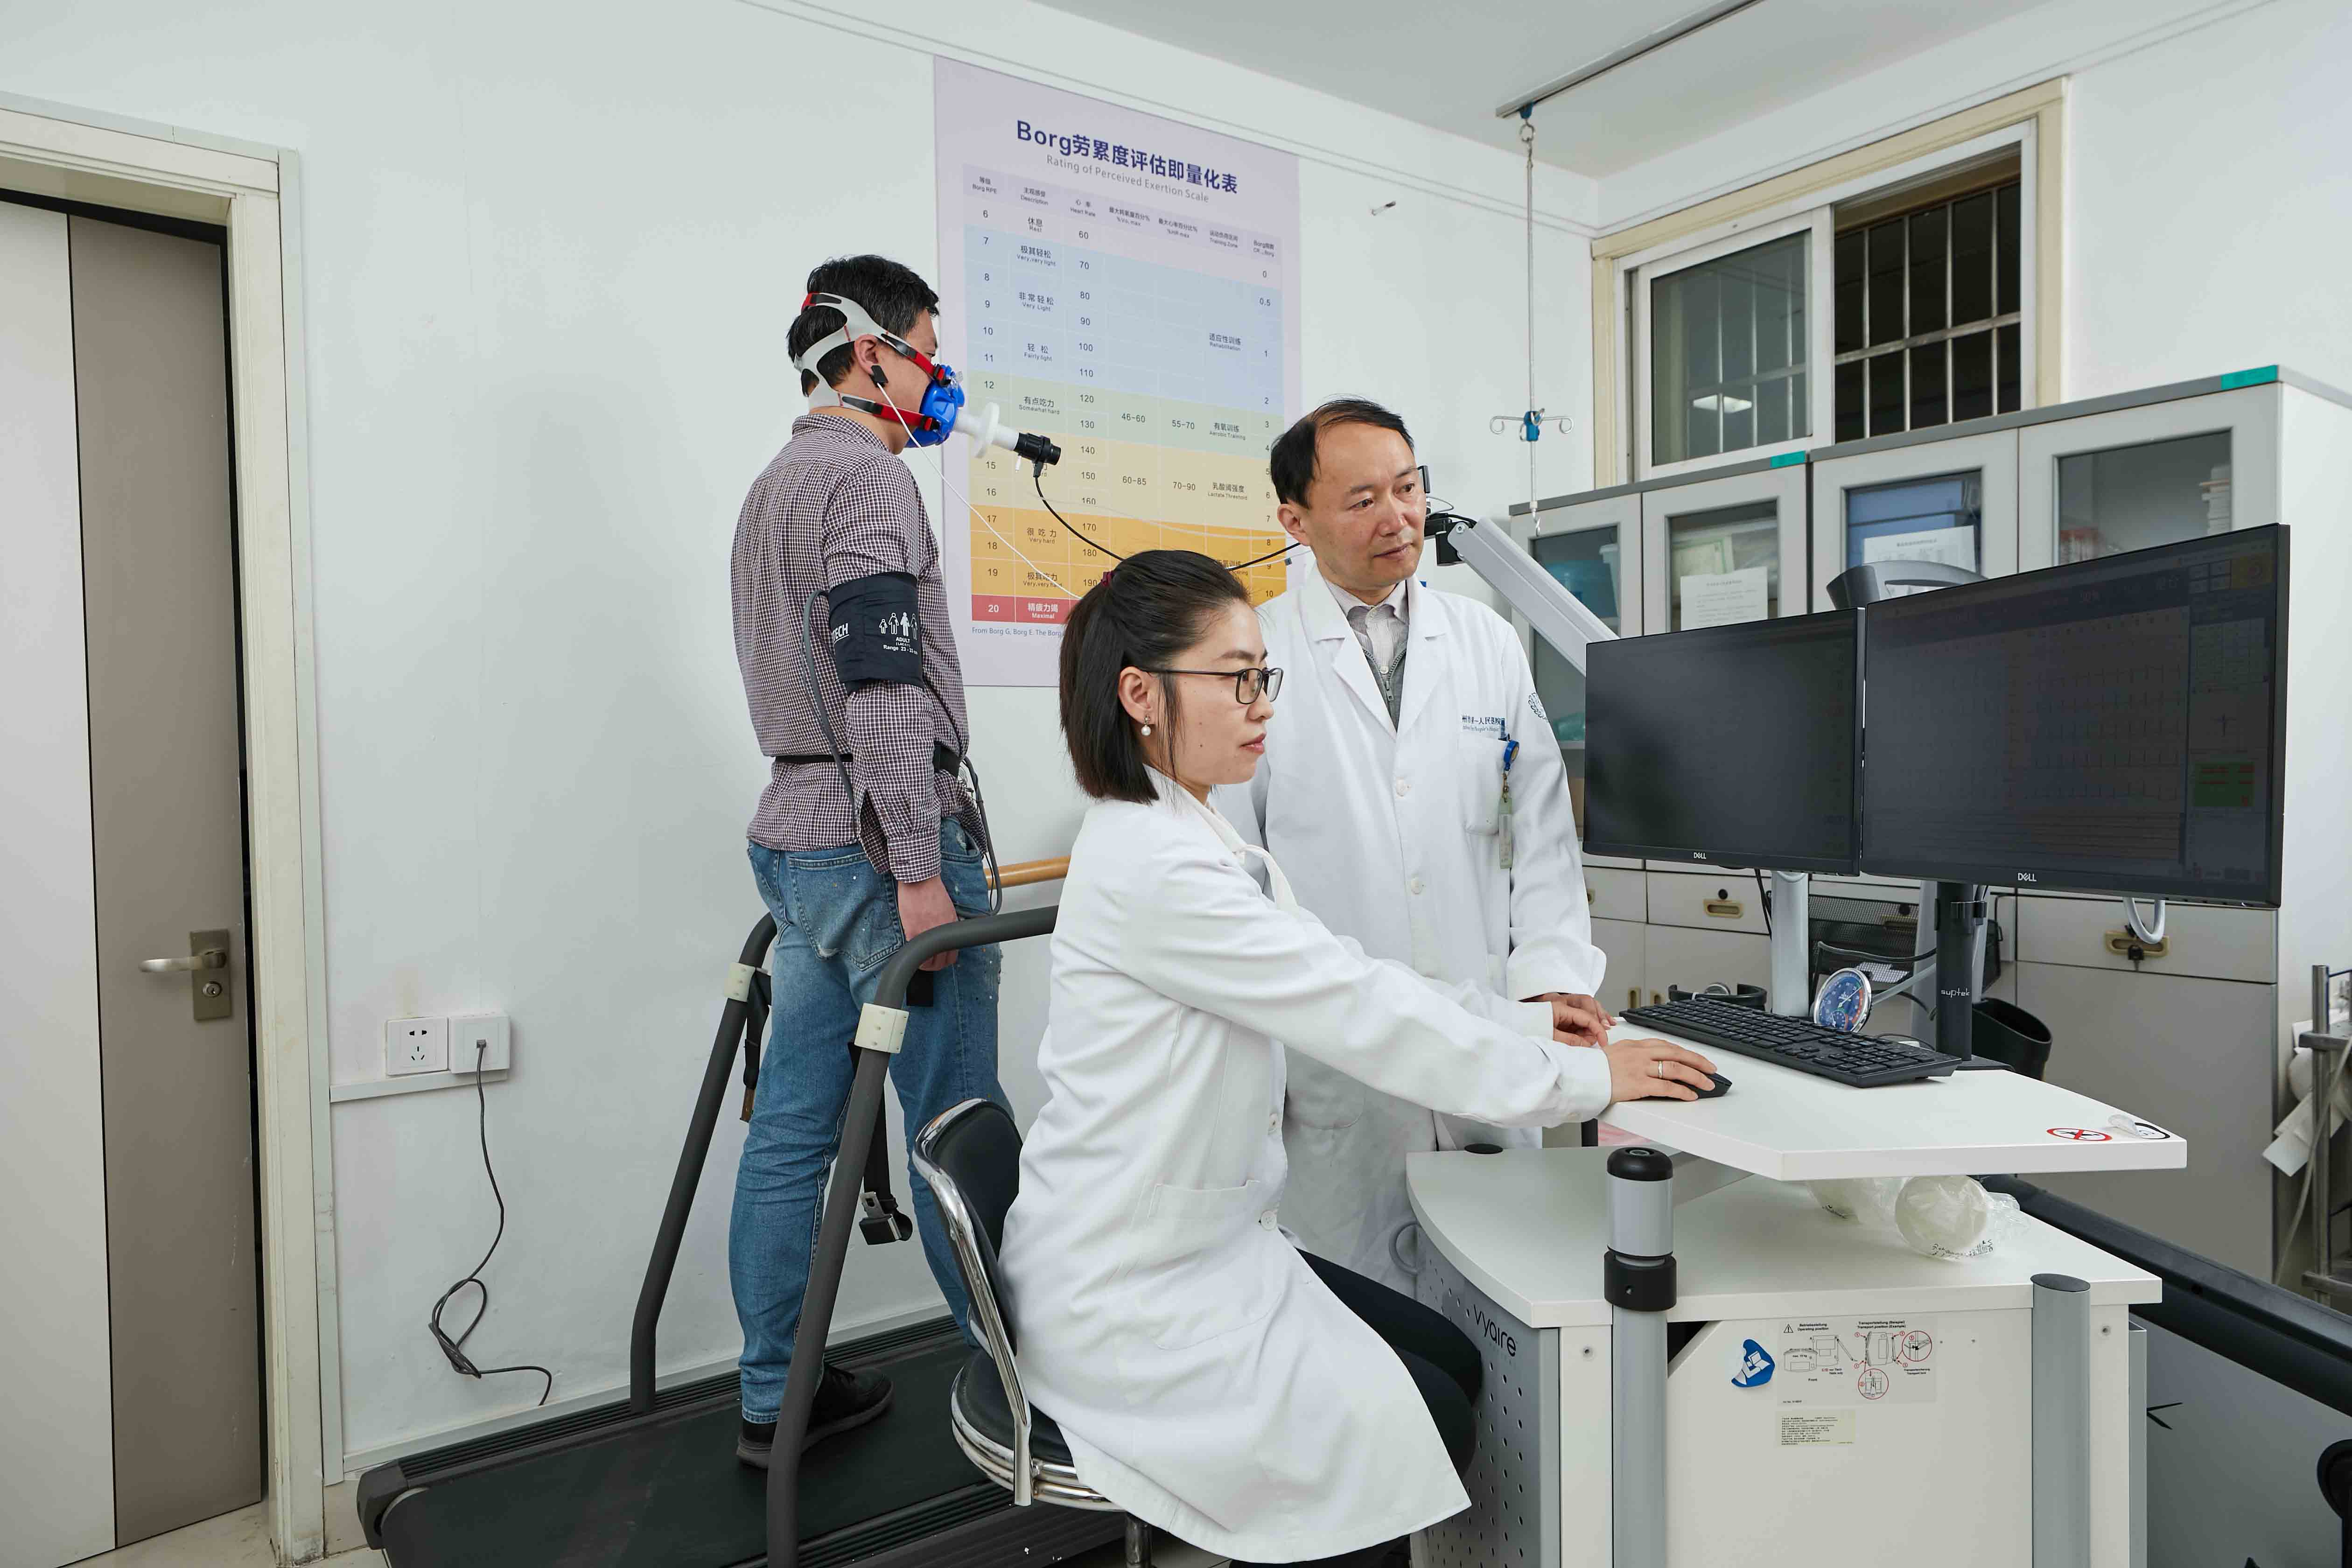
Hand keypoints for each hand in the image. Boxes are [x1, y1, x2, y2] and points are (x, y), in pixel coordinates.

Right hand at [897, 876, 959, 970]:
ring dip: (924, 965)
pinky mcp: (913, 931)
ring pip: (928, 962)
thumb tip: (946, 935)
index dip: (945, 960)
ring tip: (920, 960)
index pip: (952, 956)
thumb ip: (948, 924)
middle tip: (929, 963)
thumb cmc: (932, 891)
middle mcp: (942, 933)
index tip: (939, 959)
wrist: (920, 881)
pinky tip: (912, 951)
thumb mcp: (948, 908)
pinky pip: (914, 951)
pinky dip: (913, 954)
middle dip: (935, 966)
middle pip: (941, 963)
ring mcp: (927, 934)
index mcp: (952, 927)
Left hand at [1533, 991, 1613, 1045]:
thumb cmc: (1526, 1024)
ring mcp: (1563, 1013)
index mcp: (1561, 1008)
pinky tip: (1585, 1039)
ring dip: (1589, 1031)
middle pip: (1588, 1016)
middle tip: (1593, 1043)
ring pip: (1584, 1020)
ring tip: (1589, 1041)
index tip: (1603, 1041)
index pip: (1587, 1016)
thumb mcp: (1549, 1035)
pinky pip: (1577, 1024)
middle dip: (1594, 1030)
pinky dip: (1583, 1032)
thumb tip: (1586, 1044)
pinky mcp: (1561, 1019)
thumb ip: (1569, 1040)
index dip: (1598, 1029)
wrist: (1513, 1022)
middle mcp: (1564, 1007)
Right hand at [1600, 1036, 1718, 1103]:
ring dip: (1696, 1077)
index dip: (1684, 1051)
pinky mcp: (1639, 1084)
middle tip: (1711, 1069)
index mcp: (1634, 1045)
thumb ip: (1629, 1055)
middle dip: (1698, 1061)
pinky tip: (1690, 1095)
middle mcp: (1640, 1053)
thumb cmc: (1593, 1069)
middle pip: (1677, 1053)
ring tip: (1706, 1084)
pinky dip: (1682, 1091)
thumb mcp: (1612, 1054)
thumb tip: (1643, 1062)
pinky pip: (1667, 1087)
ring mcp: (1640, 1068)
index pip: (1665, 1045)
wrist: (1580, 1077)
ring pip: (1676, 1068)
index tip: (1694, 1057)